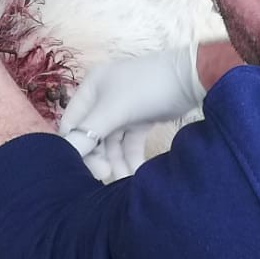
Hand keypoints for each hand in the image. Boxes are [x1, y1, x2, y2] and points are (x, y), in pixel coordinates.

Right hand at [60, 46, 203, 178]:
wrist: (193, 78)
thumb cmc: (148, 88)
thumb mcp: (115, 109)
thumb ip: (89, 132)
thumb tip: (66, 153)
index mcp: (90, 88)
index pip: (72, 123)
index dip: (75, 146)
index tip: (85, 168)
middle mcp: (102, 97)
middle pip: (92, 134)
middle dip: (98, 156)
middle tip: (106, 175)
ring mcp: (122, 109)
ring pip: (112, 141)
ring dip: (116, 160)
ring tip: (124, 179)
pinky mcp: (140, 119)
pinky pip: (129, 142)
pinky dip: (130, 156)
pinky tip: (135, 172)